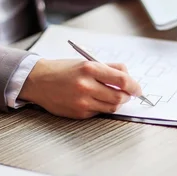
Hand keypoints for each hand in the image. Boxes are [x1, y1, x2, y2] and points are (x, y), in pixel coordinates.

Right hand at [19, 59, 141, 118]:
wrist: (38, 81)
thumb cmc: (63, 70)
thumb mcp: (86, 62)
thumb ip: (109, 68)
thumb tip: (128, 76)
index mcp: (90, 68)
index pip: (122, 80)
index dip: (135, 86)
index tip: (138, 89)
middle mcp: (86, 85)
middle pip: (120, 96)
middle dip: (127, 96)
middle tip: (127, 94)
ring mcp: (82, 101)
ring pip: (112, 107)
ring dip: (117, 102)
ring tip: (113, 96)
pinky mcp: (79, 113)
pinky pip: (99, 112)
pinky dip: (103, 107)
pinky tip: (96, 100)